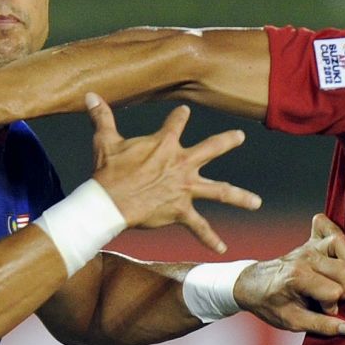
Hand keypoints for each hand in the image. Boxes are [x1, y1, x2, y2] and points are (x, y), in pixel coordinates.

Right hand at [84, 94, 258, 252]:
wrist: (110, 202)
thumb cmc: (109, 171)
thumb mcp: (106, 140)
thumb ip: (102, 117)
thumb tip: (88, 95)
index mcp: (164, 144)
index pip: (176, 123)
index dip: (180, 117)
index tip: (185, 112)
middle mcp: (181, 164)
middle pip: (211, 148)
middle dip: (227, 141)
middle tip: (240, 136)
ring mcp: (185, 188)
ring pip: (220, 191)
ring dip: (240, 197)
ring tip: (256, 202)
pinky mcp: (181, 210)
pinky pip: (199, 227)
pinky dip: (210, 239)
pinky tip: (222, 248)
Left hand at [236, 214, 344, 337]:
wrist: (252, 285)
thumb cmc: (270, 304)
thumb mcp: (292, 322)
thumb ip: (322, 325)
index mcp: (298, 277)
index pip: (335, 292)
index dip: (332, 306)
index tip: (321, 310)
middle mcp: (306, 257)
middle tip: (328, 298)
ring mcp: (310, 246)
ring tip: (335, 281)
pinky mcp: (312, 240)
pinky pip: (331, 227)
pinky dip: (338, 239)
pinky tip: (337, 256)